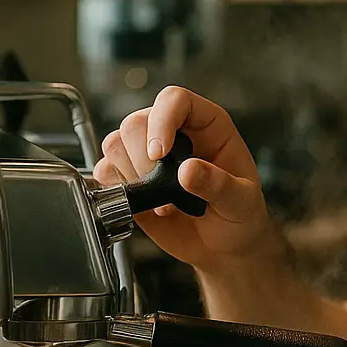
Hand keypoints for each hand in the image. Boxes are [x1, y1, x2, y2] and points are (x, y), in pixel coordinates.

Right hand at [95, 86, 279, 274]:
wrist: (225, 247)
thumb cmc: (240, 216)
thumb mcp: (241, 201)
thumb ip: (219, 184)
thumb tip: (188, 170)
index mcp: (208, 126)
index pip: (175, 100)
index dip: (162, 120)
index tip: (161, 153)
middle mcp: (175, 133)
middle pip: (136, 122)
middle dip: (143, 157)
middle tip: (165, 187)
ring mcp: (149, 155)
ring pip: (115, 143)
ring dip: (131, 175)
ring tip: (162, 200)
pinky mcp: (131, 179)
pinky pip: (105, 171)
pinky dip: (118, 189)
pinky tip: (147, 205)